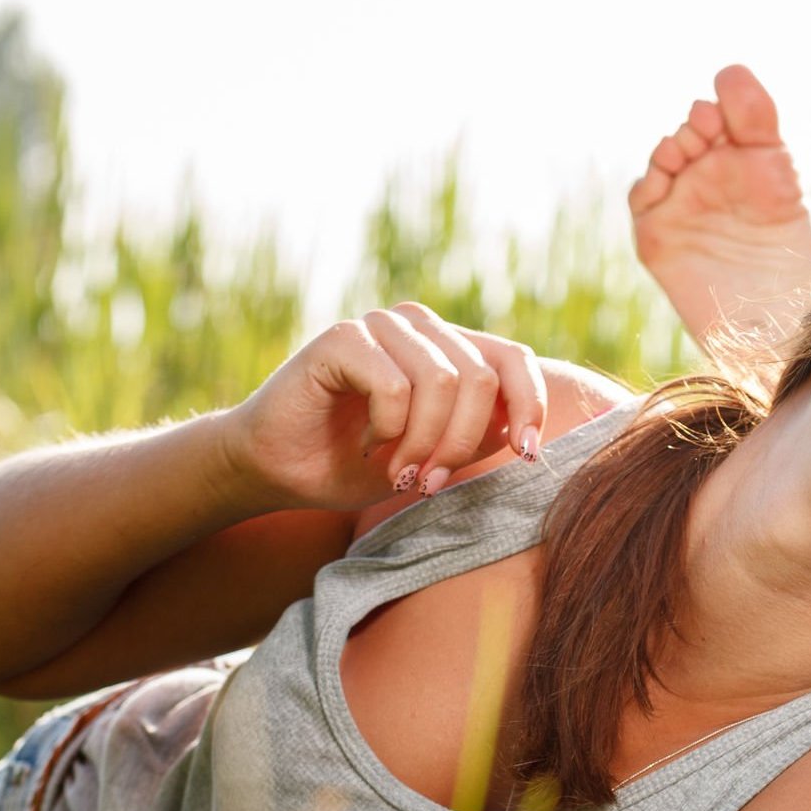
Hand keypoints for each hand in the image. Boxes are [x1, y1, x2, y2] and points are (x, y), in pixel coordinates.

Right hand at [215, 301, 549, 510]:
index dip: (530, 405)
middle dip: (461, 443)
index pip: (513, 359)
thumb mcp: (437, 454)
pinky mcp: (343, 337)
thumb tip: (525, 431)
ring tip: (399, 472)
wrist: (280, 470)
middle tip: (431, 483)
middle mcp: (420, 327)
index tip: (528, 456)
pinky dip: (388, 429)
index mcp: (450, 348)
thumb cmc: (359, 464)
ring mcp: (382, 327)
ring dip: (424, 442)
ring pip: (442, 381)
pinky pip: (394, 386)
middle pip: (480, 378)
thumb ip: (479, 435)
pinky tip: (367, 444)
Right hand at [628, 65, 810, 346]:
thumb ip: (757, 121)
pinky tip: (663, 179)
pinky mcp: (657, 236)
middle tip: (707, 128)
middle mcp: (709, 177)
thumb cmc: (787, 256)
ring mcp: (680, 205)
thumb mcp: (778, 174)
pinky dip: (648, 184)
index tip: (724, 114)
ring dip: (671, 149)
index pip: (723, 116)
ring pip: (662, 160)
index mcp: (744, 160)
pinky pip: (642, 198)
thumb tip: (729, 68)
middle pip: (689, 133)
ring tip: (687, 150)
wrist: (773, 323)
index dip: (720, 108)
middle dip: (696, 127)